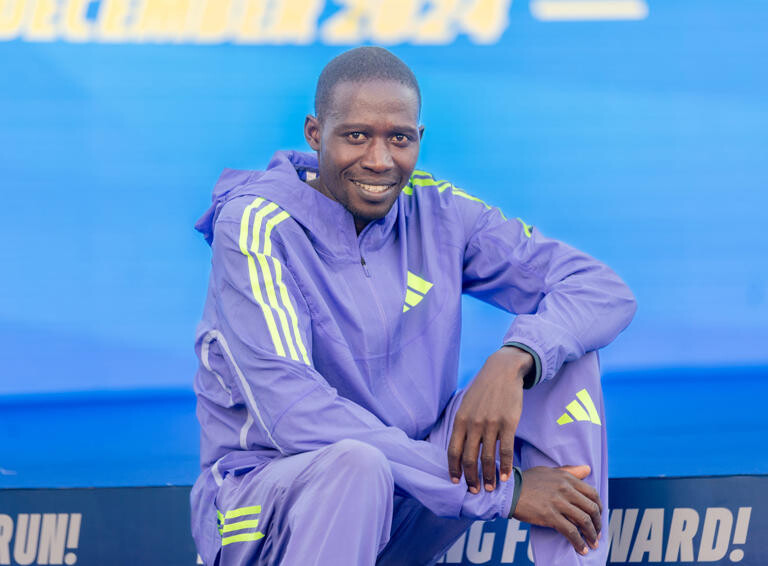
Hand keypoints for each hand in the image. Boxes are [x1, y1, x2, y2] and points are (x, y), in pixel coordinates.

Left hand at [447, 347, 532, 492]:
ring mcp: (491, 424)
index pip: (452, 451)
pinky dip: (505, 466)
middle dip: (470, 478)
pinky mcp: (508, 423)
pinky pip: (505, 450)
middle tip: (474, 491)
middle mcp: (473, 424)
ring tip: (490, 488)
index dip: (453, 470)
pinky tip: (505, 477)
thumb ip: (462, 425)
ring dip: (488, 477)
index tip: (456, 482)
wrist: (502, 371)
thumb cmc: (483, 390)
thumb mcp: (466, 404)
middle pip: (469, 459)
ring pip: (487, 458)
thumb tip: (458, 448)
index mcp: (460, 420)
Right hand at [513, 465, 601, 554]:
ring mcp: (558, 502)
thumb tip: (587, 469)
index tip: (598, 517)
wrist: (509, 491)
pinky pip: (570, 531)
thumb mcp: (549, 471)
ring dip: (591, 535)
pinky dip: (578, 542)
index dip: (599, 508)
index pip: (592, 494)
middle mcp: (565, 489)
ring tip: (593, 544)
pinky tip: (582, 549)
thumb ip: (569, 471)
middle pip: (591, 508)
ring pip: (584, 521)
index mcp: (566, 478)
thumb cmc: (527, 481)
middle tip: (597, 534)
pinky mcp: (550, 516)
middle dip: (598, 524)